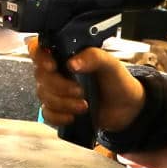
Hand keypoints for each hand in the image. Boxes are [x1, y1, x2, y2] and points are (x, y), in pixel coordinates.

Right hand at [28, 38, 142, 133]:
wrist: (126, 107)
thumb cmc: (117, 80)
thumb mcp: (110, 64)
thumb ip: (93, 57)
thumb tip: (72, 63)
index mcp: (67, 55)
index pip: (40, 50)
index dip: (40, 57)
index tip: (52, 66)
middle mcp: (58, 71)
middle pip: (41, 75)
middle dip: (59, 86)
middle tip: (80, 91)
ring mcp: (56, 90)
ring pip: (44, 95)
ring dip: (63, 103)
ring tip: (84, 106)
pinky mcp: (58, 109)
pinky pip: (46, 113)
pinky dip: (58, 117)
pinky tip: (73, 117)